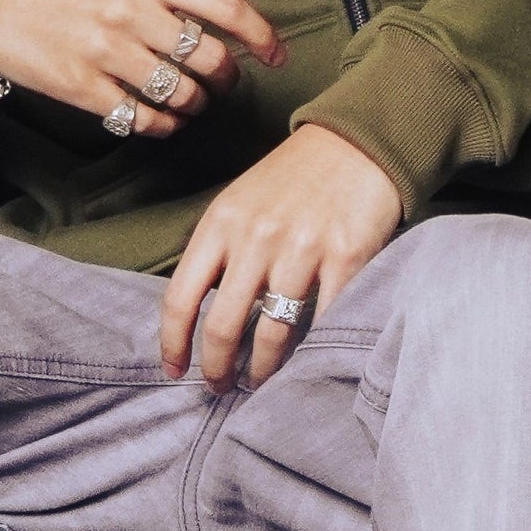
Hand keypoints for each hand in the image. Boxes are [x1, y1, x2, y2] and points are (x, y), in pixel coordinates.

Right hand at [0, 0, 280, 135]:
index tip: (277, 55)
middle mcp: (130, 10)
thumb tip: (221, 24)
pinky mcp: (81, 87)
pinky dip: (164, 125)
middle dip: (228, 79)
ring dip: (197, 105)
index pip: (226, 7)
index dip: (262, 36)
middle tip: (224, 83)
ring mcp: (105, 51)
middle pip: (211, 59)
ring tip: (193, 103)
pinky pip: (143, 118)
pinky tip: (164, 121)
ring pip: (183, 93)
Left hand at [158, 125, 402, 387]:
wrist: (357, 143)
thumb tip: (199, 313)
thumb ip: (218, 250)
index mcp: (220, 224)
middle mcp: (256, 238)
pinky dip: (313, 348)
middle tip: (221, 388)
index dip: (173, 344)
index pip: (181, 298)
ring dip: (264, 369)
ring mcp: (302, 249)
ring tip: (260, 382)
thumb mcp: (238, 202)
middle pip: (224, 326)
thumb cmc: (294, 177)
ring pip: (273, 332)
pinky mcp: (347, 257)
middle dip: (218, 368)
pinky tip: (306, 361)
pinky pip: (325, 319)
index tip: (176, 371)